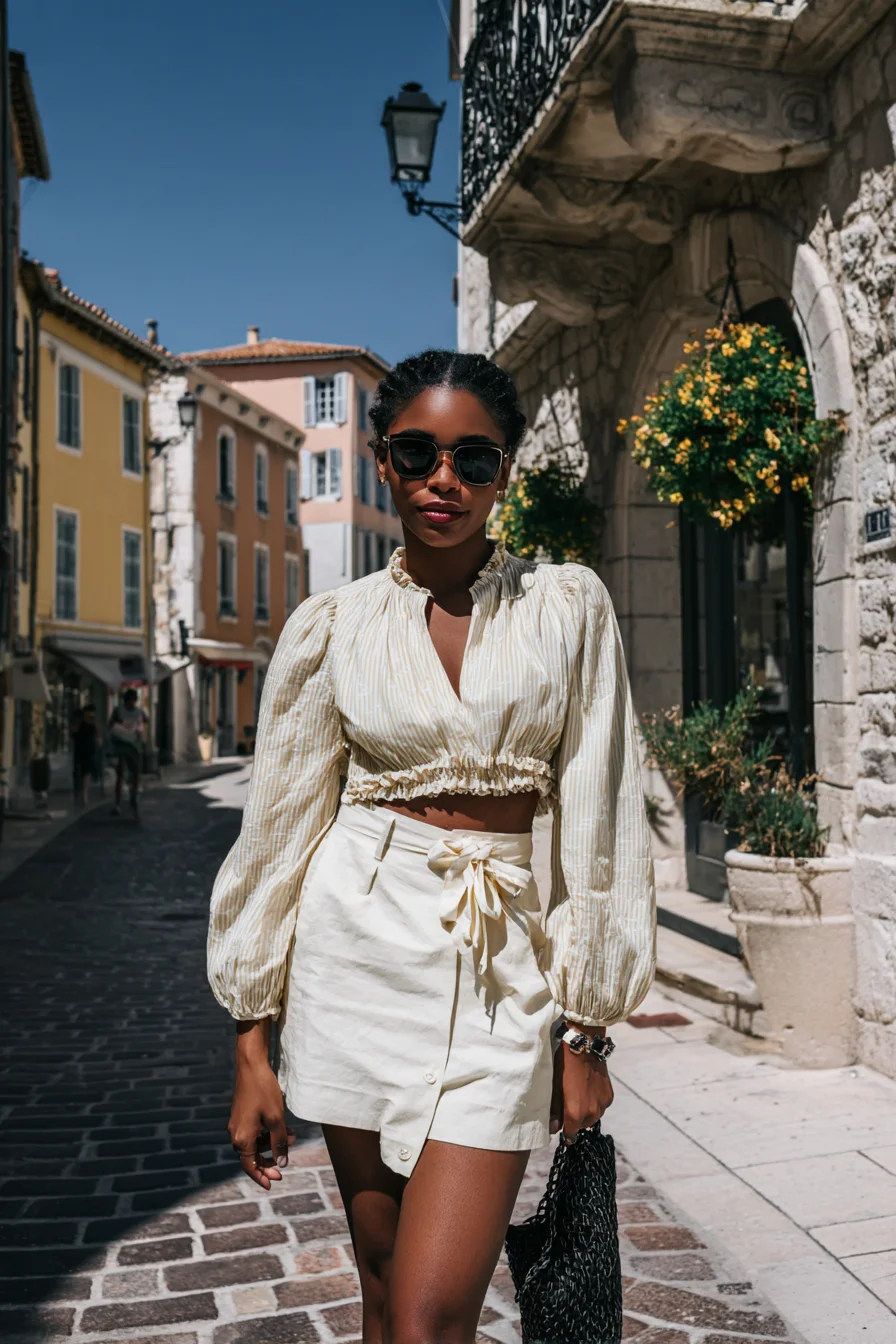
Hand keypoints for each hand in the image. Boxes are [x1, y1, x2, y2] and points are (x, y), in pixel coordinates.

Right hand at [229, 1023, 295, 1189]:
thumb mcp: (276, 1118)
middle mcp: (235, 1133)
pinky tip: (283, 1127)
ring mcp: (237, 1124)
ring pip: (255, 1143)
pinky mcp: (241, 1115)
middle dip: (270, 1160)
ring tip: (291, 1136)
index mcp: (241, 1138)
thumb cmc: (264, 1091)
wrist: (251, 1065)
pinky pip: (254, 1132)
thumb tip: (282, 1163)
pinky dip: (267, 1133)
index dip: (262, 1177)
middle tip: (285, 1165)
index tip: (273, 1185)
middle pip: (252, 1156)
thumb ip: (279, 1143)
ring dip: (272, 1144)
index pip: (250, 1166)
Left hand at [550, 1037, 613, 1141]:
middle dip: (575, 1120)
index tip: (563, 1125)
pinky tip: (589, 1090)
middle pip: (582, 1126)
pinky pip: (601, 1107)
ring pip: (593, 1117)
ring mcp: (602, 1105)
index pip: (571, 1134)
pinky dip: (595, 1103)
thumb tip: (553, 1129)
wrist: (585, 1047)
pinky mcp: (609, 1096)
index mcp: (575, 1113)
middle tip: (569, 1103)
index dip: (566, 1131)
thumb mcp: (555, 1087)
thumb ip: (555, 1111)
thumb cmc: (565, 1066)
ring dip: (587, 1112)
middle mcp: (591, 1113)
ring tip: (580, 1096)